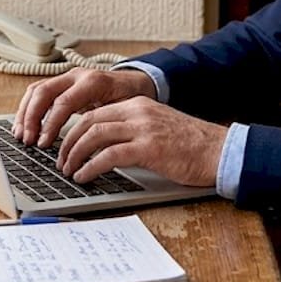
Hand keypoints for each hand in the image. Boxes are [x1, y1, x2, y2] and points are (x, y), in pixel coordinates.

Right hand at [13, 68, 154, 147]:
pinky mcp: (62, 84)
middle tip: (27, 140)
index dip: (50, 124)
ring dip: (25, 113)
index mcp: (94, 82)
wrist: (137, 82)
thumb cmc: (132, 99)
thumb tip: (90, 149)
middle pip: (44, 92)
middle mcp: (77, 76)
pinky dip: (28, 109)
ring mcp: (68, 77)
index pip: (63, 102)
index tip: (44, 143)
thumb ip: (106, 125)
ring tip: (21, 135)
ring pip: (37, 90)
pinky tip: (25, 126)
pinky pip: (39, 92)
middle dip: (31, 118)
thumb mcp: (124, 112)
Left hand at [56, 97, 225, 186]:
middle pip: (88, 121)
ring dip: (75, 155)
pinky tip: (85, 176)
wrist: (219, 151)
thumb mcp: (157, 129)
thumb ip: (132, 132)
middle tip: (60, 161)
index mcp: (138, 105)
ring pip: (94, 135)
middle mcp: (138, 112)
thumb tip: (104, 149)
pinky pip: (109, 155)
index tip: (65, 147)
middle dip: (68, 142)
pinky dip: (91, 167)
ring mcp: (143, 128)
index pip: (95, 112)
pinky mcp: (149, 148)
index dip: (74, 130)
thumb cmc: (191, 146)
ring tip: (68, 171)